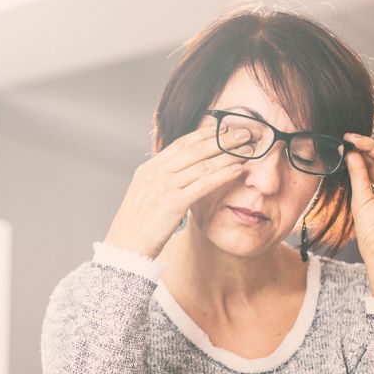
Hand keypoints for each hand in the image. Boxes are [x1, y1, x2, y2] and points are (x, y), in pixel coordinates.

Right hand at [104, 122, 252, 258]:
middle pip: (195, 149)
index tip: (223, 127)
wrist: (125, 246)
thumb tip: (182, 173)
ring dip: (229, 155)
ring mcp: (164, 187)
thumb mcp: (145, 195)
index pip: (181, 143)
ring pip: (203, 165)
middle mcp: (156, 173)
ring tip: (248, 149)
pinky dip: (223, 175)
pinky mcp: (173, 203)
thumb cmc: (138, 225)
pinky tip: (238, 170)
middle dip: (222, 139)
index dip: (204, 134)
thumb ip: (161, 180)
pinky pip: (204, 185)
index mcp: (149, 168)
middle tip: (244, 132)